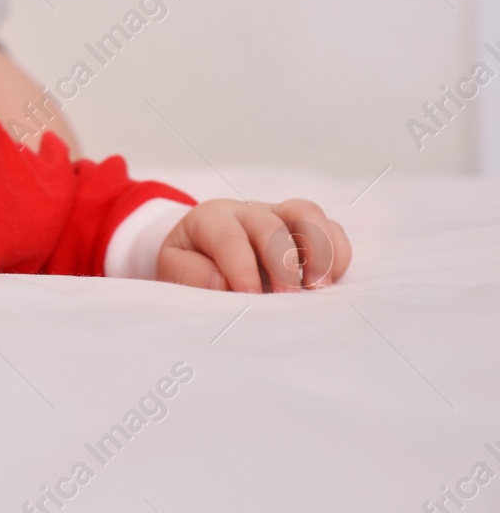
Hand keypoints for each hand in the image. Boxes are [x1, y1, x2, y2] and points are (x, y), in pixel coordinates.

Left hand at [156, 198, 350, 292]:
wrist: (205, 250)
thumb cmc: (193, 263)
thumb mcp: (175, 268)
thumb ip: (190, 274)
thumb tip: (220, 281)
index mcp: (211, 218)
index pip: (229, 236)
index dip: (241, 267)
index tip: (249, 296)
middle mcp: (248, 211)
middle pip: (271, 225)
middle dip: (282, 265)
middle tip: (287, 300)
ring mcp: (280, 215)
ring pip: (307, 213)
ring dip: (318, 251)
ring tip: (318, 288)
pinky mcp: (306, 228)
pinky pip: (331, 229)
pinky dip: (337, 253)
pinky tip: (331, 283)